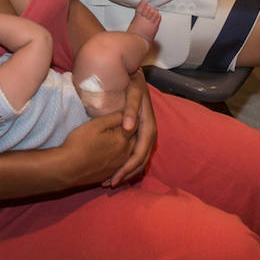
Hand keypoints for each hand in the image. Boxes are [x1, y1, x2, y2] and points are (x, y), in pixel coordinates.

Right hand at [62, 113, 134, 188]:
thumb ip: (114, 117)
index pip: (135, 125)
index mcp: (123, 140)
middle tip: (125, 122)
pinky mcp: (111, 174)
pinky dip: (122, 156)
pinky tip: (113, 151)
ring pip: (131, 152)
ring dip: (129, 144)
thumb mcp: (96, 124)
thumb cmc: (79, 143)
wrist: (67, 169)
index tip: (126, 111)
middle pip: (136, 139)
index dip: (131, 116)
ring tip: (119, 135)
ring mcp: (119, 166)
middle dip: (133, 130)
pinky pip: (123, 164)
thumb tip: (127, 112)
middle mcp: (125, 154)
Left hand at [109, 72, 155, 186]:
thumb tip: (129, 127)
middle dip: (127, 174)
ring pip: (139, 159)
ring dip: (127, 171)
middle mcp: (149, 132)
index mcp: (148, 126)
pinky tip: (115, 168)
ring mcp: (145, 133)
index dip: (127, 168)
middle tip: (110, 184)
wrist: (134, 75)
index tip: (115, 178)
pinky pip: (136, 153)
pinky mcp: (140, 133)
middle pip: (141, 160)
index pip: (139, 153)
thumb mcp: (132, 92)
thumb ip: (131, 108)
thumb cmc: (131, 83)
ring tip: (111, 180)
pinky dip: (127, 163)